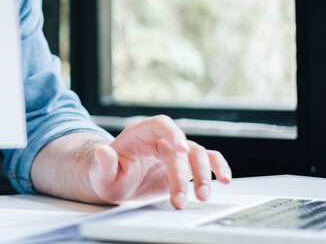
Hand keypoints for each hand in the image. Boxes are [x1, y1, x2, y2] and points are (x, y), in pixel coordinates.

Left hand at [88, 115, 230, 208]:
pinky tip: (225, 179)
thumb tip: (101, 150)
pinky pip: (207, 160)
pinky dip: (218, 167)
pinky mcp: (185, 165)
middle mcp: (160, 139)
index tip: (181, 149)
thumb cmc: (108, 175)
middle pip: (180, 148)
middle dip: (184, 174)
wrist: (117, 183)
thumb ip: (103, 163)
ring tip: (202, 196)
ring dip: (203, 175)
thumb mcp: (100, 174)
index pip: (160, 124)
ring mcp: (175, 152)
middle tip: (181, 199)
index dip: (173, 133)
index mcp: (140, 134)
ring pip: (198, 155)